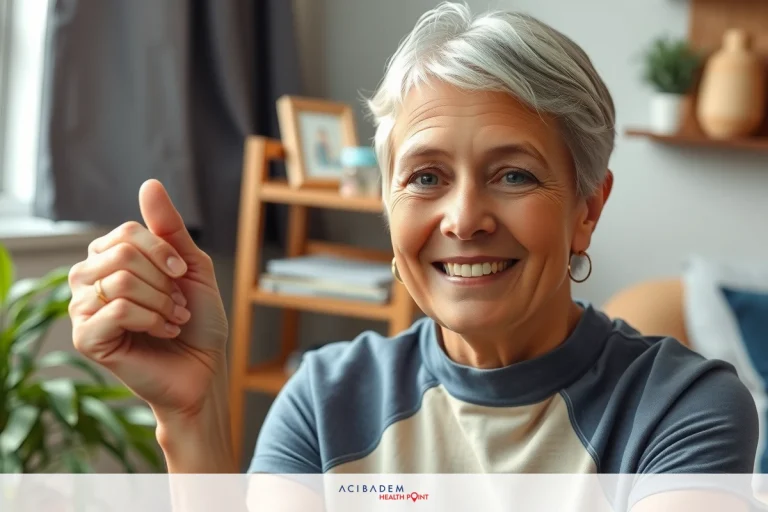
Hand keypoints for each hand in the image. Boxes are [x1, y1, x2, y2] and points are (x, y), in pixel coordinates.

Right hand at [69, 179, 228, 419]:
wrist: (203, 368)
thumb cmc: (197, 319)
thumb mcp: (190, 266)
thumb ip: (169, 228)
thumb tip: (149, 183)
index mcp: (108, 259)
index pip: (129, 232)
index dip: (164, 252)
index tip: (181, 275)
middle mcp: (88, 280)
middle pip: (123, 254)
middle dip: (164, 280)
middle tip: (177, 303)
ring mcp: (82, 310)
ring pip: (121, 281)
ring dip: (161, 301)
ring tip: (172, 318)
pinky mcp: (87, 339)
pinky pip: (117, 310)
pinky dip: (153, 320)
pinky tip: (163, 332)